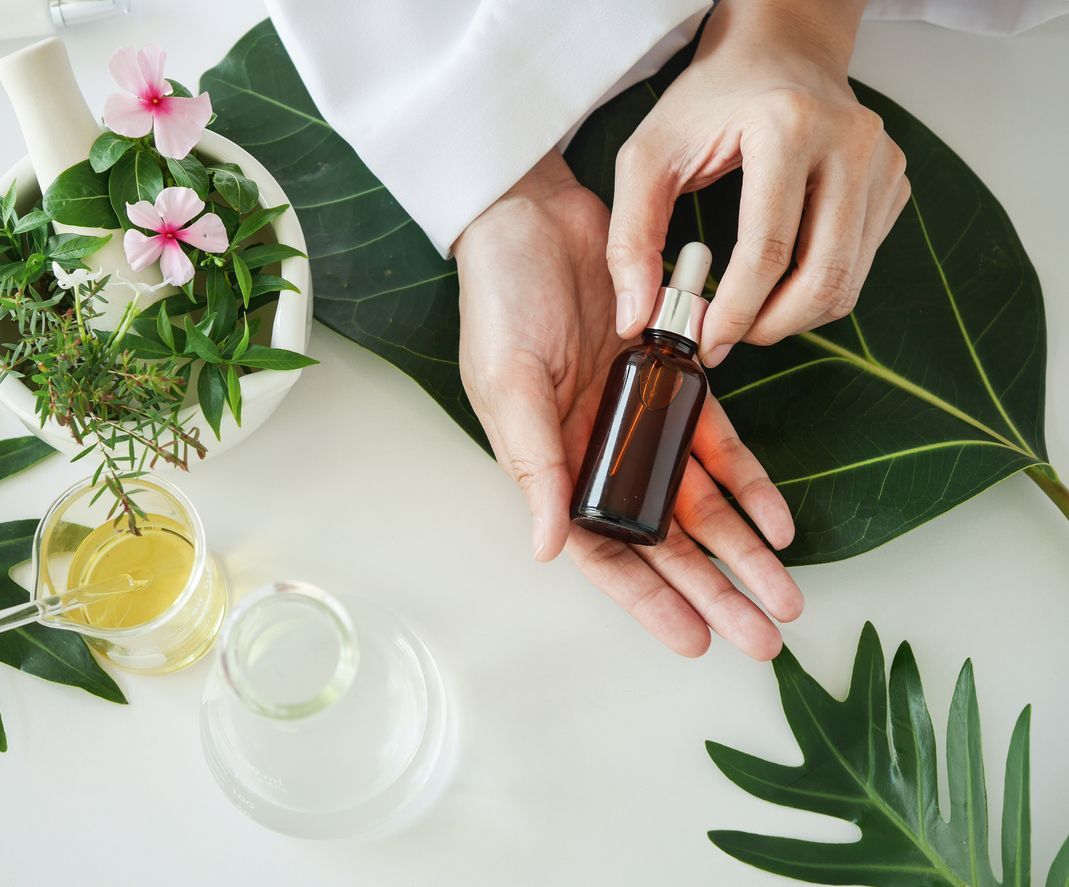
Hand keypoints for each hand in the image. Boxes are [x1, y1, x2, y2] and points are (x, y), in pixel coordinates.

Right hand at [454, 150, 801, 659]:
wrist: (536, 220)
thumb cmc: (504, 301)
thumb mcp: (509, 384)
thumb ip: (534, 464)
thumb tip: (545, 548)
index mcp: (553, 466)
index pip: (606, 552)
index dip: (650, 600)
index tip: (695, 640)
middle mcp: (601, 454)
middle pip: (666, 540)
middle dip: (714, 589)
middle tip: (764, 637)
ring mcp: (643, 419)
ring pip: (700, 502)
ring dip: (742, 548)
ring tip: (785, 593)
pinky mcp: (676, 379)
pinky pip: (719, 441)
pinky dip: (750, 480)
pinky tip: (780, 517)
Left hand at [607, 0, 910, 366]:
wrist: (776, 49)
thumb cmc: (708, 100)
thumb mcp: (648, 156)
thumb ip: (630, 238)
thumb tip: (635, 318)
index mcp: (788, 127)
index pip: (769, 250)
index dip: (736, 311)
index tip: (705, 340)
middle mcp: (850, 142)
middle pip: (823, 276)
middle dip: (771, 326)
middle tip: (727, 338)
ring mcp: (882, 163)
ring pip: (847, 281)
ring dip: (794, 318)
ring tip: (747, 315)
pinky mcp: (893, 183)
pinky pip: (859, 265)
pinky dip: (816, 292)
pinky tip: (776, 284)